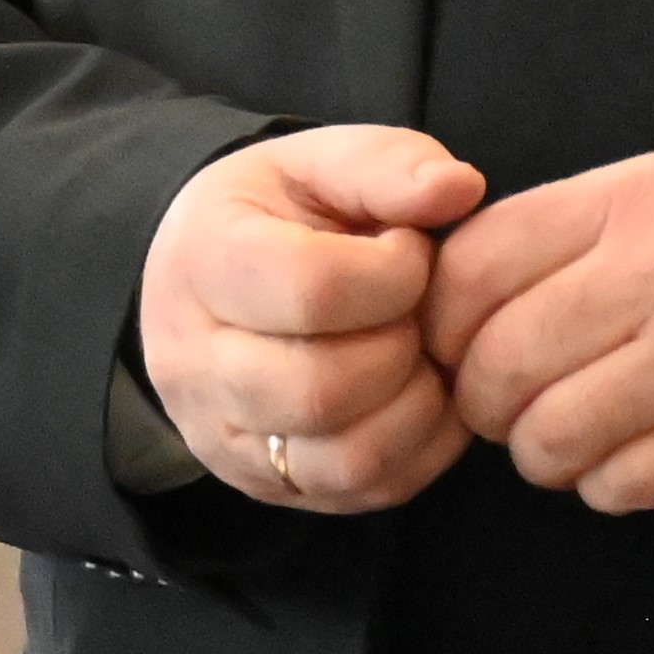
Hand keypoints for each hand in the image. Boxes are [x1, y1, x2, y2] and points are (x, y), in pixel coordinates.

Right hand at [133, 124, 488, 511]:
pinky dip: (419, 449)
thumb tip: (460, 188)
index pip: (311, 290)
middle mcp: (194, 362)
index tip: (409, 248)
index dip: (393, 273)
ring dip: (416, 406)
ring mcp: (224, 435)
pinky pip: (362, 491)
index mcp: (203, 261)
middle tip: (417, 310)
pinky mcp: (265, 482)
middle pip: (322, 388)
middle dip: (403, 347)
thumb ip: (386, 165)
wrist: (206, 279)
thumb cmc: (273, 215)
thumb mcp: (316, 162)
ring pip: (345, 457)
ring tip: (422, 354)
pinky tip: (420, 395)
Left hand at [421, 141, 653, 515]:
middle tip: (487, 402)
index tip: (442, 337)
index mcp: (626, 204)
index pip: (478, 266)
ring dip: (532, 451)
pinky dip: (600, 484)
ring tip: (546, 437)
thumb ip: (562, 226)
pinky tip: (612, 461)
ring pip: (556, 435)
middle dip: (474, 396)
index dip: (438, 315)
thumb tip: (457, 286)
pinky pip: (628, 483)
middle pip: (504, 359)